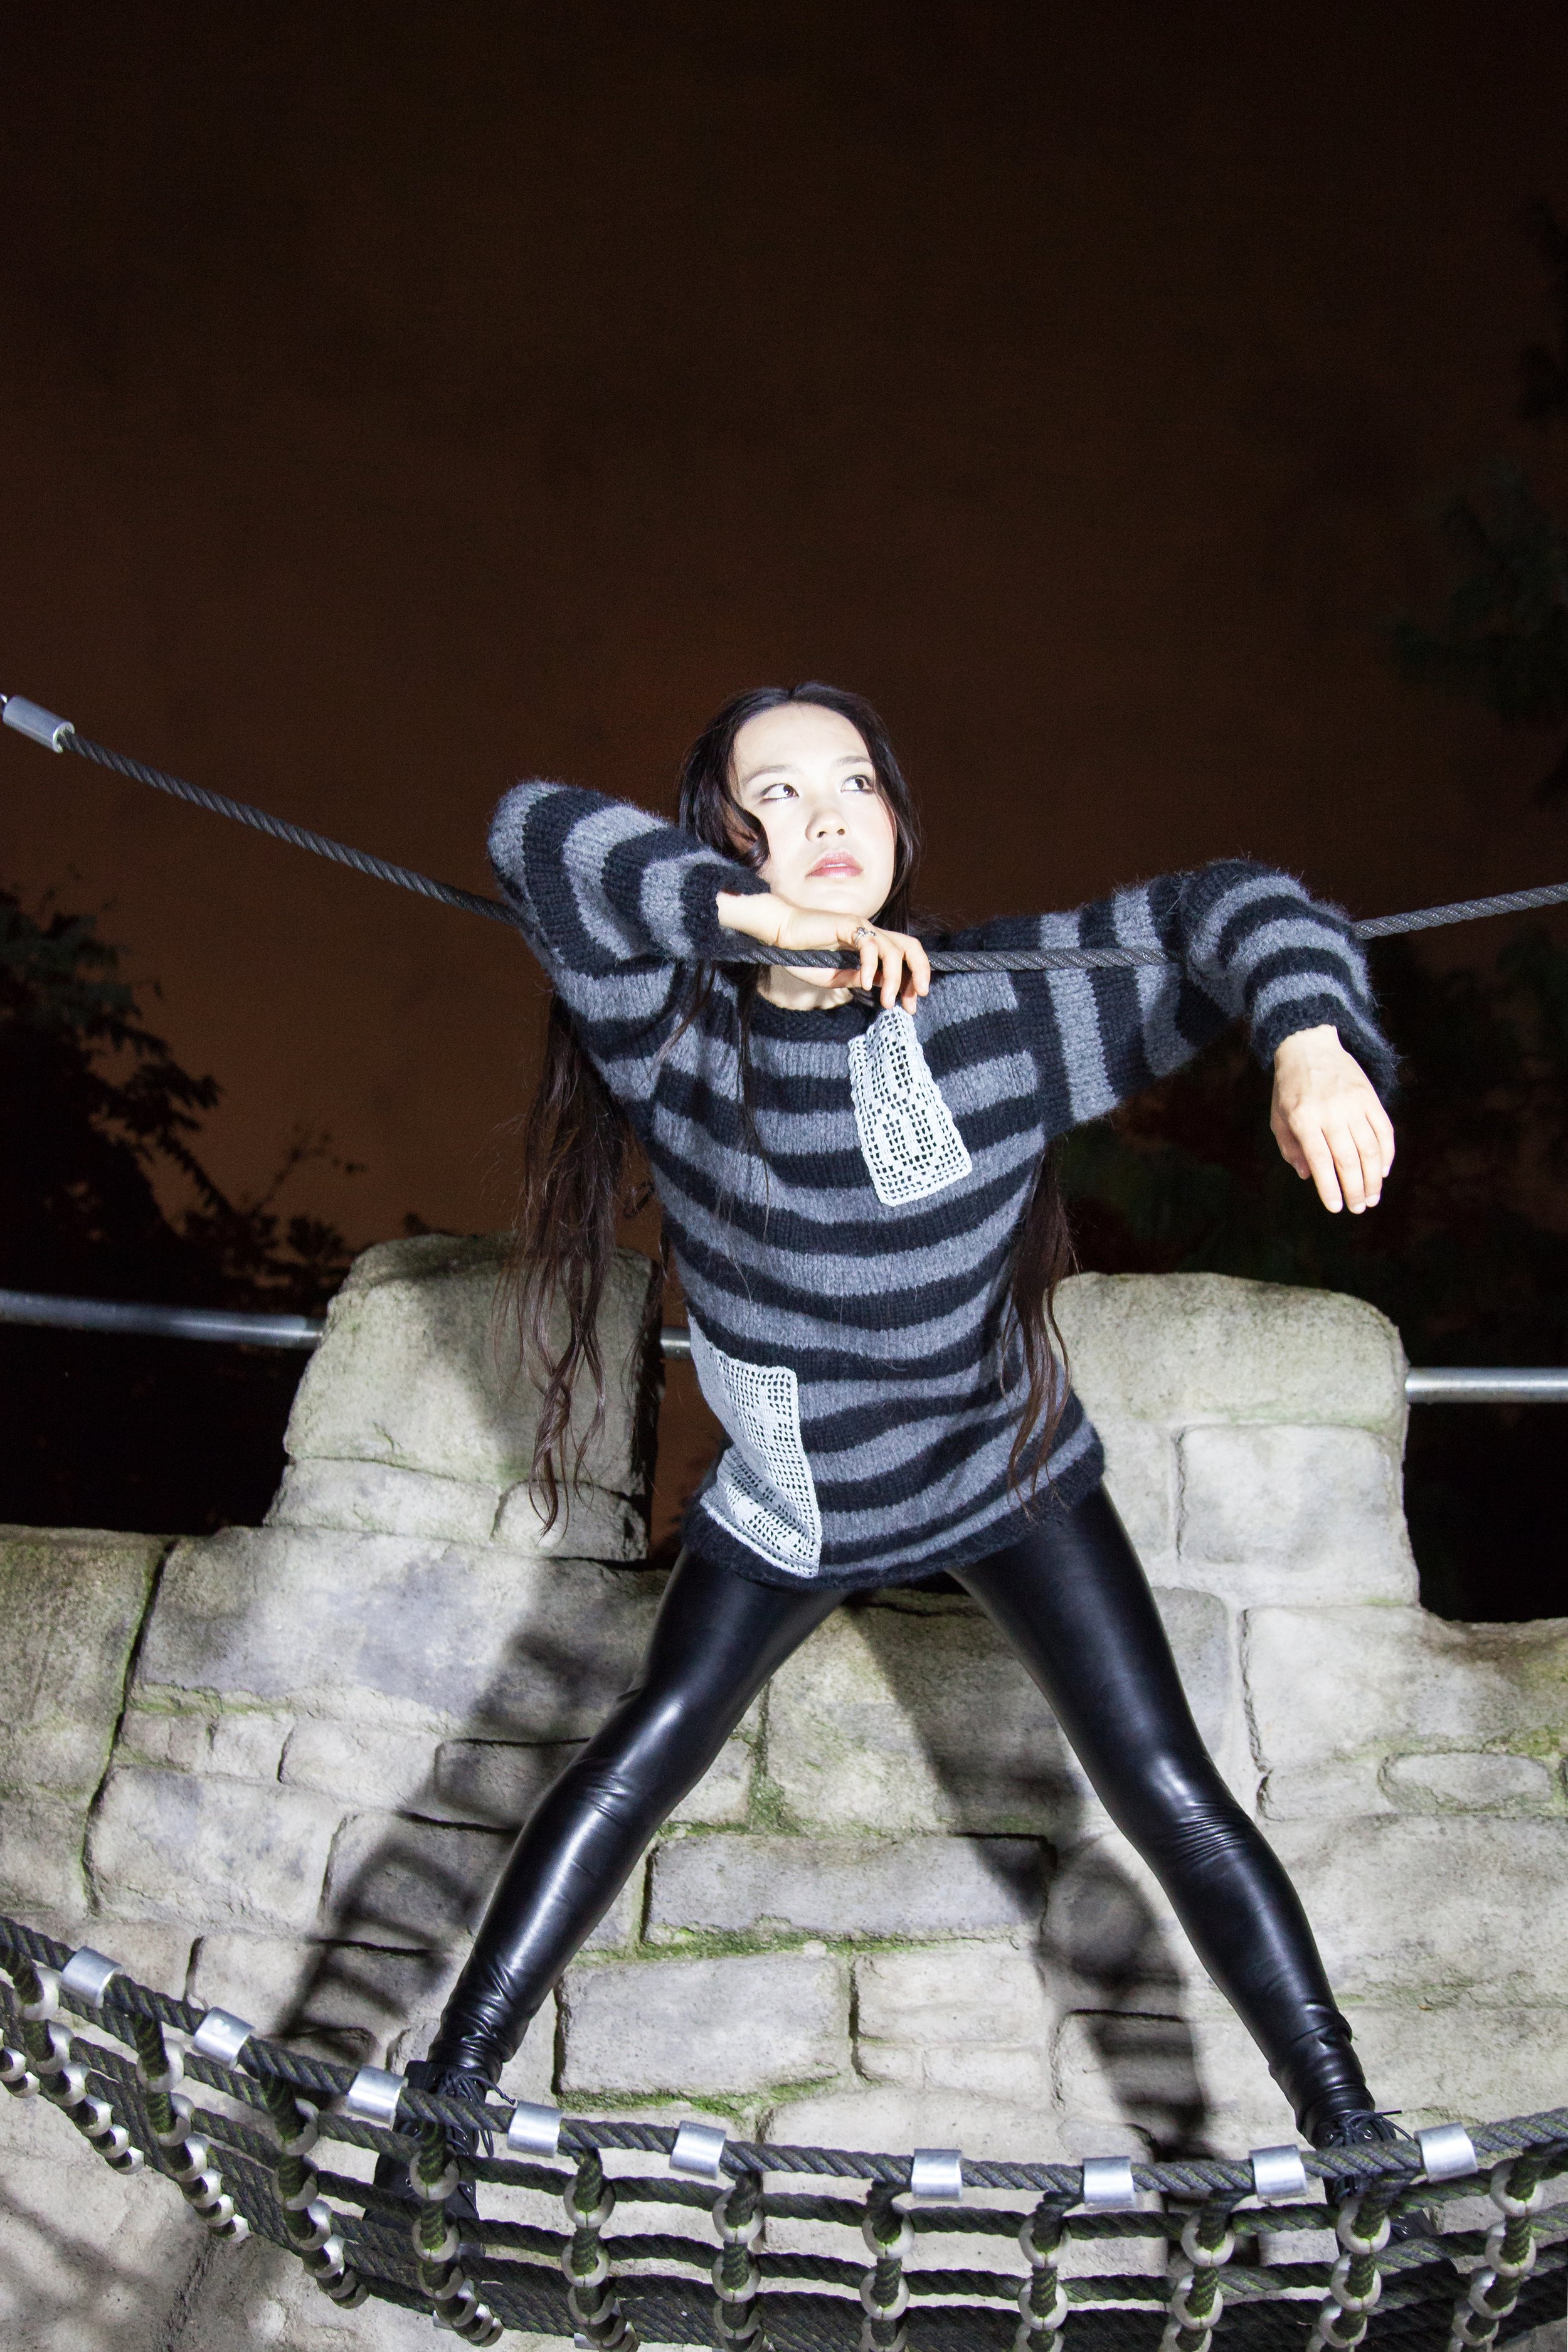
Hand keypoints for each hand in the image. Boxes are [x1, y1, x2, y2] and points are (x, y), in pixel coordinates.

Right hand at [717, 891, 930, 1010]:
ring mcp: (861, 927)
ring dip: (896, 978)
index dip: (913, 980)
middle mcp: (870, 933)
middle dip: (921, 971)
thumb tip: (884, 986)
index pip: (904, 958)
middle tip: (917, 998)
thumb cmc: (802, 955)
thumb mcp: (835, 976)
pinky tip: (864, 983)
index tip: (910, 1005)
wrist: (779, 936)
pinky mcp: (849, 924)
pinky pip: (869, 945)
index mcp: (870, 945)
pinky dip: (871, 966)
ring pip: (894, 949)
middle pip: (910, 947)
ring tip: (887, 1001)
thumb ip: (859, 978)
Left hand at [1270, 1025, 1394, 1212]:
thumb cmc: (1290, 1089)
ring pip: (1370, 1149)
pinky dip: (1387, 1154)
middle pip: (1348, 1160)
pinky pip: (1384, 1131)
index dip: (1329, 1188)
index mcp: (1303, 1118)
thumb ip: (1291, 1149)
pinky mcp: (1370, 1097)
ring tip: (1372, 1197)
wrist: (1309, 1046)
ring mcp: (1353, 1104)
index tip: (1336, 1208)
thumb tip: (1308, 1177)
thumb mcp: (1279, 1118)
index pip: (1320, 1161)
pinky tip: (1383, 1171)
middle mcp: (1330, 1112)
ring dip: (1374, 1178)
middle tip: (1358, 1207)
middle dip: (1355, 1189)